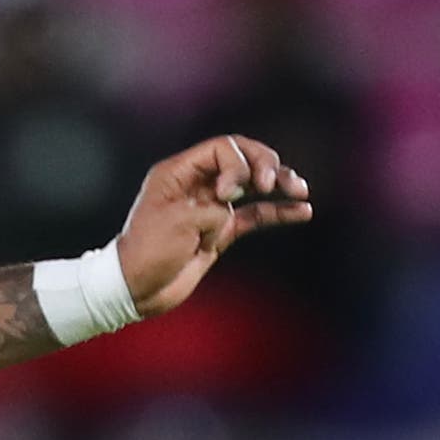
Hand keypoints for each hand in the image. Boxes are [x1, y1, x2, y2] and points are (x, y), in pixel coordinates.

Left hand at [114, 135, 312, 316]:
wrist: (137, 290)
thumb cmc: (148, 253)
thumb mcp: (178, 223)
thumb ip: (212, 209)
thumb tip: (229, 213)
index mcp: (178, 173)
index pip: (222, 149)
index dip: (236, 164)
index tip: (227, 195)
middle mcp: (196, 184)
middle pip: (242, 159)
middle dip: (264, 165)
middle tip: (273, 182)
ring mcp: (211, 206)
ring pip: (253, 185)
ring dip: (278, 184)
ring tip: (300, 189)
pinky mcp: (220, 231)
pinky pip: (255, 215)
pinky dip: (278, 212)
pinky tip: (303, 211)